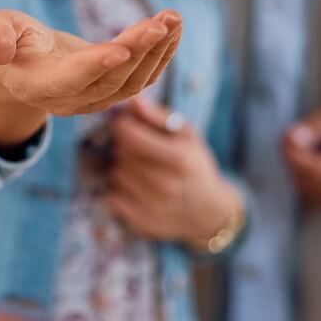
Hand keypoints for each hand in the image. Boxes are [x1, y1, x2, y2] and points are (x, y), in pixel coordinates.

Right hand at [0, 9, 181, 148]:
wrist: (19, 62)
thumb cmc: (3, 39)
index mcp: (36, 84)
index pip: (70, 79)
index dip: (95, 66)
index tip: (122, 47)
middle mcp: (68, 99)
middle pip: (110, 80)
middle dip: (139, 50)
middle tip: (161, 22)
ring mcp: (93, 98)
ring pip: (132, 81)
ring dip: (157, 50)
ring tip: (173, 18)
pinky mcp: (111, 89)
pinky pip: (142, 77)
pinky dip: (161, 54)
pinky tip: (172, 28)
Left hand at [106, 95, 240, 245]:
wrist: (208, 212)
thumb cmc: (195, 165)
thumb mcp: (187, 135)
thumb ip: (158, 116)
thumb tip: (132, 99)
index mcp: (178, 158)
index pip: (129, 134)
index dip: (123, 124)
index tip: (127, 124)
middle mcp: (165, 184)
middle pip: (121, 153)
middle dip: (125, 146)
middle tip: (140, 149)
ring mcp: (153, 206)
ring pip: (116, 173)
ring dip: (124, 168)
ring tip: (142, 169)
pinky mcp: (140, 221)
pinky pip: (112, 196)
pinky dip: (121, 190)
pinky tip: (138, 188)